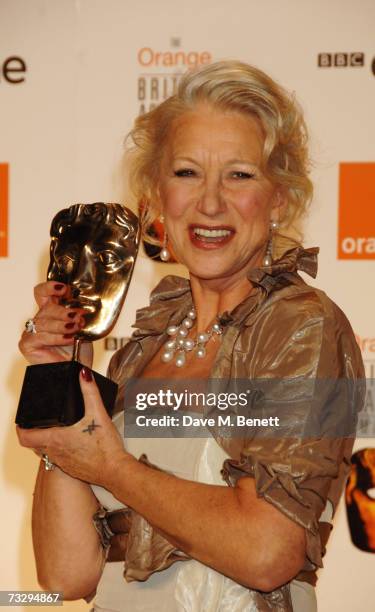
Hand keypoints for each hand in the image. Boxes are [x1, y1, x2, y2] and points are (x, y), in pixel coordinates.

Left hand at [17, 368, 130, 487]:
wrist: (115, 471)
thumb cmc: (106, 448)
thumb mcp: (98, 413)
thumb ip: (90, 392)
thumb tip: (84, 375)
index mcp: (56, 439)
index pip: (25, 437)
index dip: (20, 428)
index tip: (22, 422)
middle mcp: (55, 452)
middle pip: (33, 444)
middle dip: (33, 433)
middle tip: (39, 422)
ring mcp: (63, 462)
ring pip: (45, 452)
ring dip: (45, 442)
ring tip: (56, 430)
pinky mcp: (72, 469)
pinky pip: (58, 459)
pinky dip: (59, 450)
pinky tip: (72, 443)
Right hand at [19, 281, 92, 366]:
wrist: (77, 369)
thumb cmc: (79, 349)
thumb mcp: (82, 327)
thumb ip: (78, 315)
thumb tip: (79, 309)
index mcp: (51, 311)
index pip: (42, 292)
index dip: (51, 287)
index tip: (65, 290)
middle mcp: (40, 320)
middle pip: (46, 307)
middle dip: (64, 312)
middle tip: (78, 317)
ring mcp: (32, 332)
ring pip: (43, 322)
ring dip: (62, 325)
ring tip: (75, 329)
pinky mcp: (27, 344)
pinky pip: (40, 336)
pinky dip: (56, 337)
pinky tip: (68, 339)